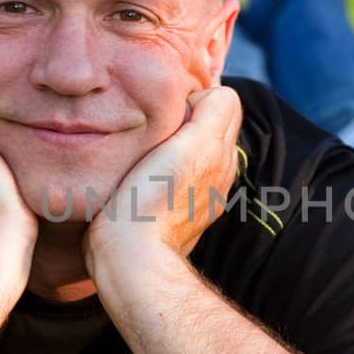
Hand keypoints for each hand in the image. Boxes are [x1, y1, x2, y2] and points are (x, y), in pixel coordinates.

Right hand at [84, 86, 242, 272]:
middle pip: (210, 121)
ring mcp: (197, 195)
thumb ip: (214, 111)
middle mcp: (217, 173)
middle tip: (157, 126)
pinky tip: (143, 175)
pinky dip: (162, 166)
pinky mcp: (174, 212)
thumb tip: (203, 97)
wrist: (130, 257)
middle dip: (187, 115)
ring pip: (190, 146)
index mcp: (222, 153)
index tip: (169, 112)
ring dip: (172, 140)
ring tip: (148, 150)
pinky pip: (173, 172)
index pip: (223, 100)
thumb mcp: (195, 144)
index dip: (196, 97)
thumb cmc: (155, 199)